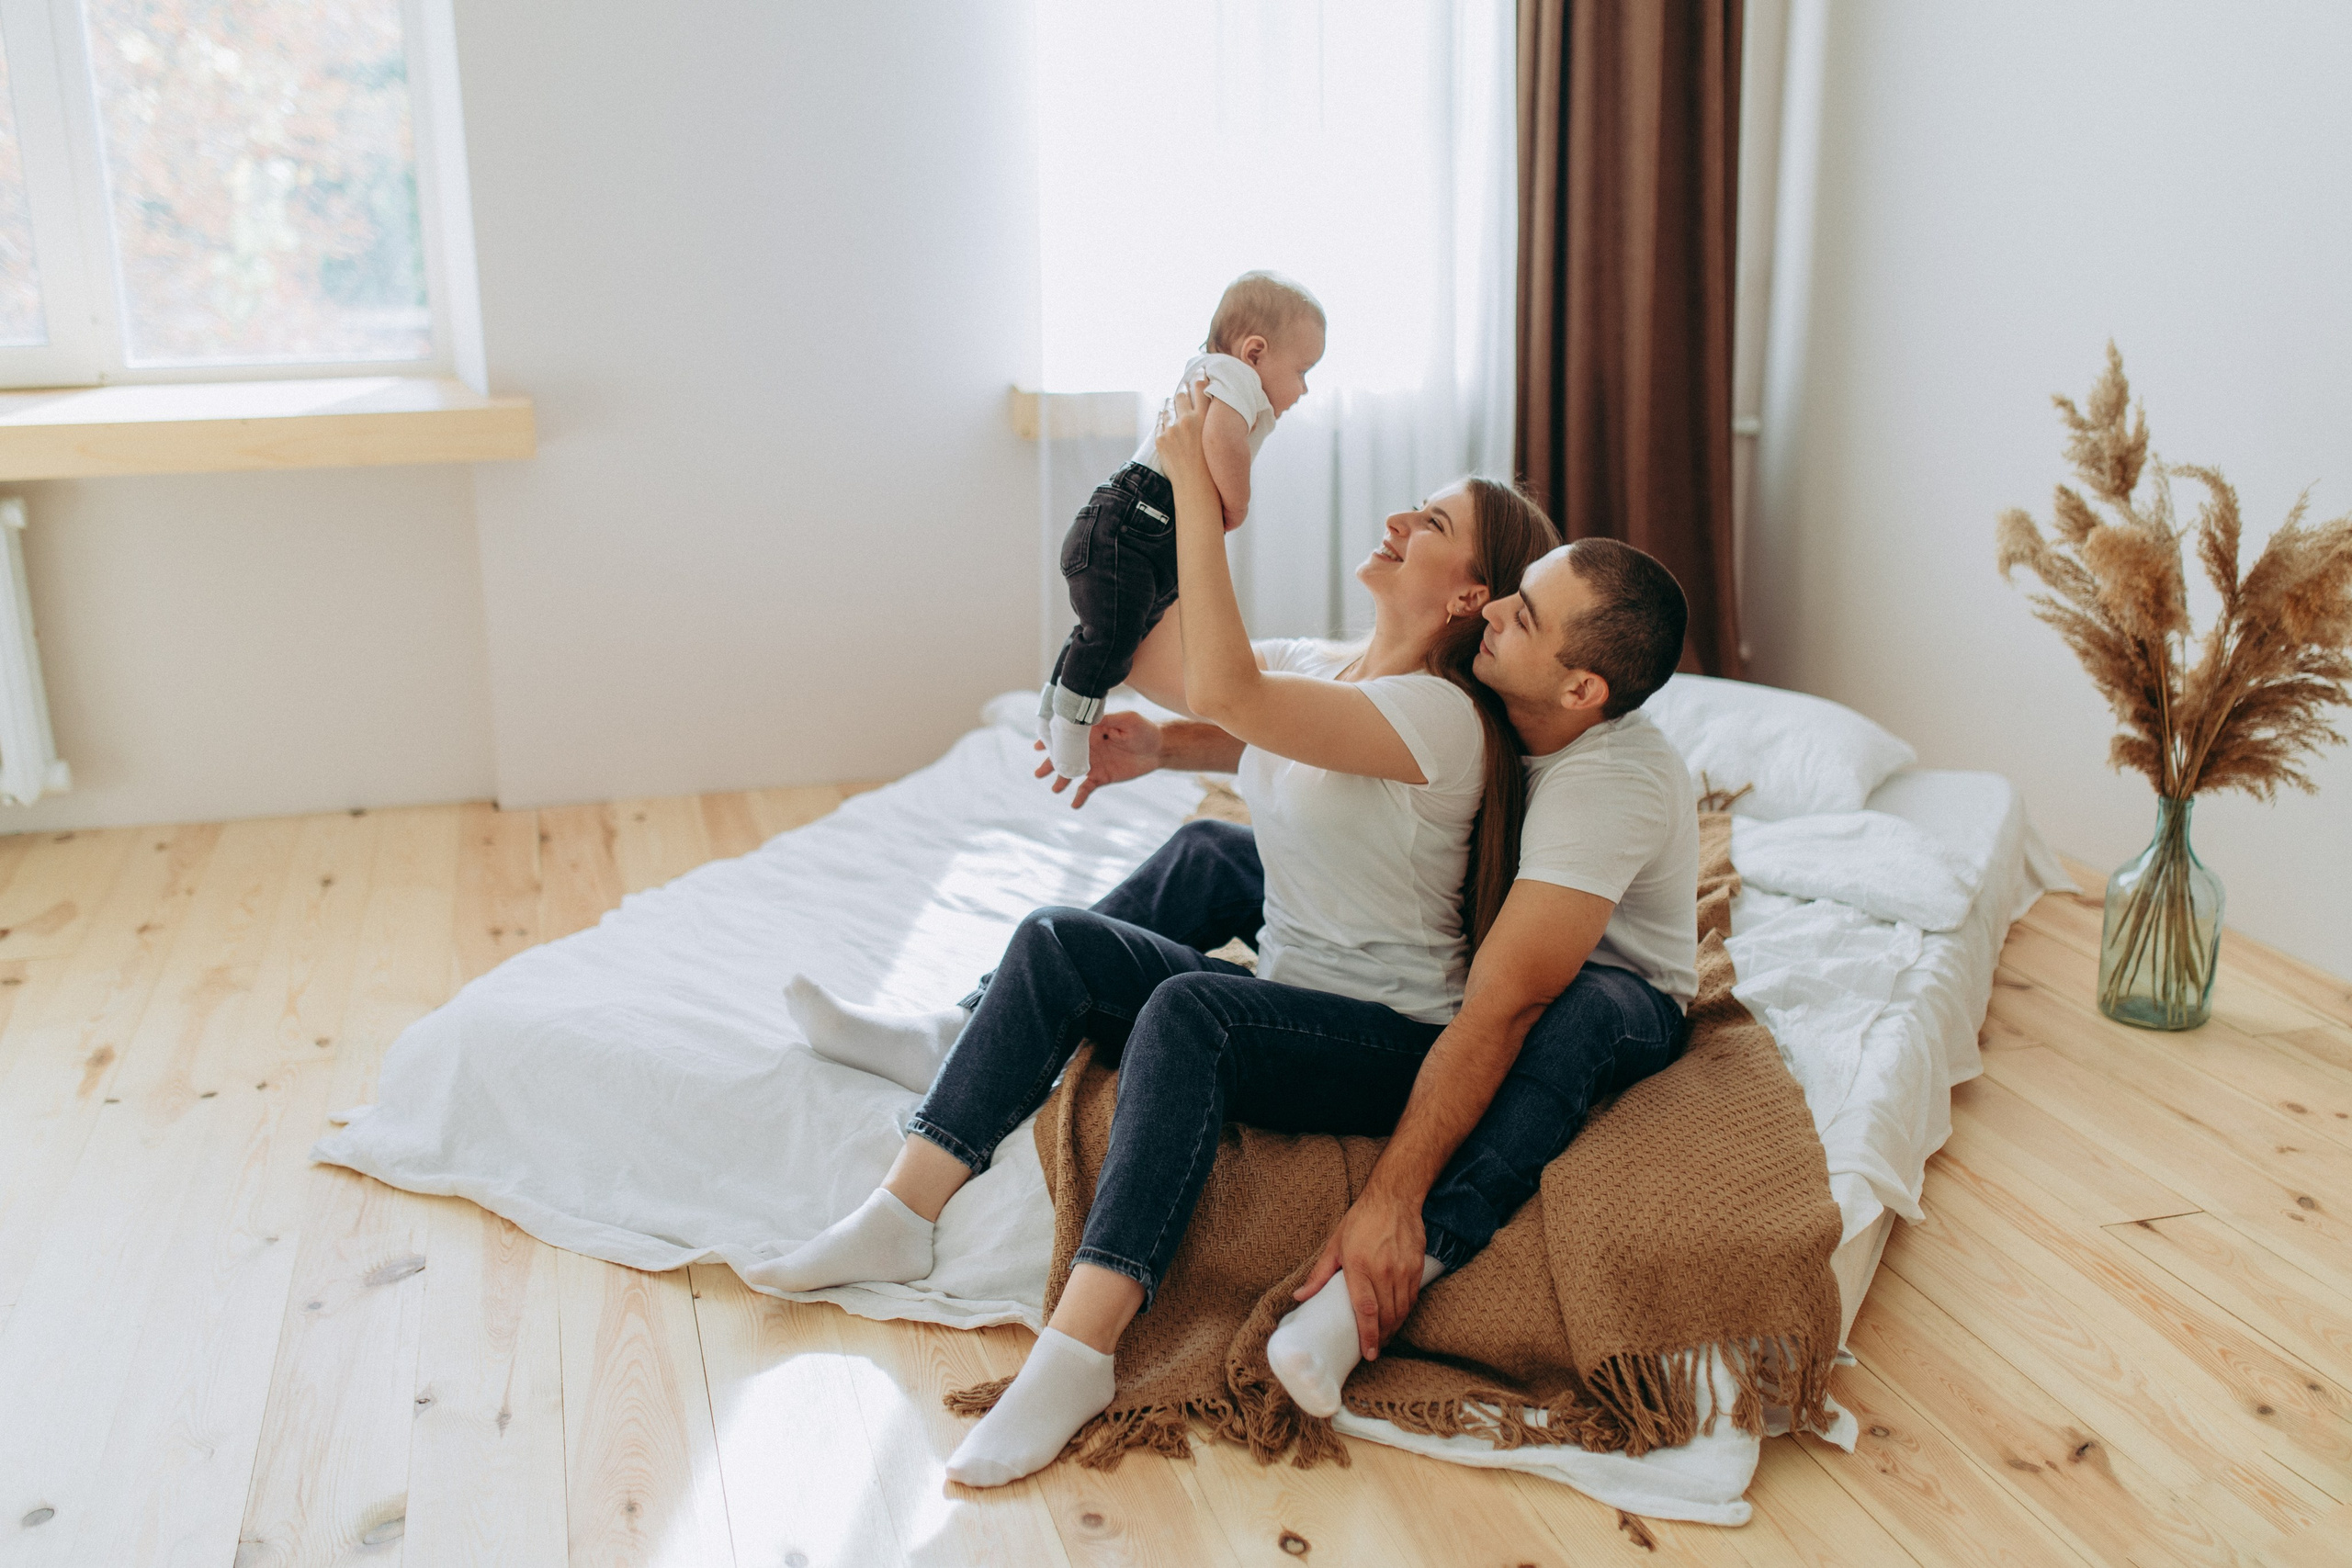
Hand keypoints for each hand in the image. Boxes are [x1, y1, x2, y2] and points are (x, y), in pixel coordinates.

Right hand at [1031, 710, 1162, 807]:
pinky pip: (1087, 787)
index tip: (1037, 746)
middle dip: (1050, 763)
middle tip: (1038, 773)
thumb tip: (1089, 719)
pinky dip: (1080, 795)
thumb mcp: (1128, 720)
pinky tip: (1074, 804)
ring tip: (1055, 788)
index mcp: (1091, 731)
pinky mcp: (1102, 777)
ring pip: (1072, 772)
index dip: (1051, 740)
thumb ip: (1108, 719)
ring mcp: (1093, 763)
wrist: (1158, 748)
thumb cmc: (1143, 729)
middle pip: (1065, 755)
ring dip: (1062, 780)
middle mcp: (1088, 747)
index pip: (1067, 735)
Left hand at [1152, 373, 1212, 486]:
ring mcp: (1172, 429)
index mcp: (1205, 419)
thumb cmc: (1213, 467)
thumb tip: (1213, 409)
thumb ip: (1213, 421)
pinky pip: (1160, 420)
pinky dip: (1164, 416)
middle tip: (1185, 383)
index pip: (1201, 387)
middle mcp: (1187, 420)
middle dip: (1184, 387)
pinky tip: (1166, 414)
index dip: (1200, 376)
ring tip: (1174, 399)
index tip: (1199, 371)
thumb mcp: (1218, 438)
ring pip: (1169, 405)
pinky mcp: (1161, 439)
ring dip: (1172, 401)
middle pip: (1183, 393)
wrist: (1196, 487)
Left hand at [1293, 1188, 1426, 1360]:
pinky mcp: (1417, 1268)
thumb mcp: (1334, 1244)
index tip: (1368, 1353)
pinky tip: (1397, 1318)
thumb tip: (1300, 1297)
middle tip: (1374, 1351)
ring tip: (1384, 1338)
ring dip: (1393, 1329)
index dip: (1367, 1336)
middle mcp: (1383, 1271)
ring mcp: (1403, 1270)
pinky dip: (1405, 1313)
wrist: (1394, 1199)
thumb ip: (1319, 1274)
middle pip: (1386, 1316)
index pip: (1365, 1310)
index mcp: (1359, 1266)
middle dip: (1380, 1337)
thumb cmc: (1361, 1220)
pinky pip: (1412, 1299)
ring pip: (1401, 1310)